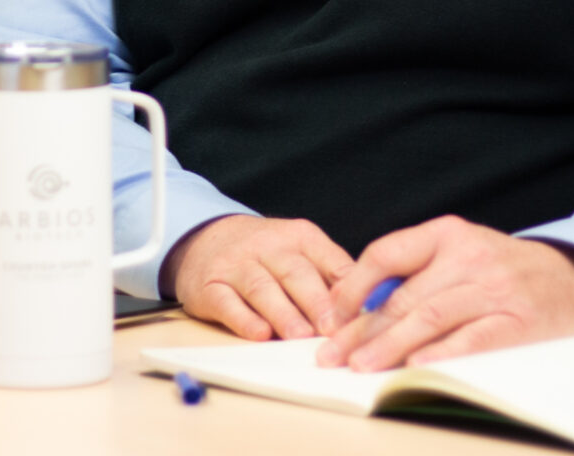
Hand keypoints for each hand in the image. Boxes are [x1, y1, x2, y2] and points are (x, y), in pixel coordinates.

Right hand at [163, 214, 354, 340]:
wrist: (205, 237)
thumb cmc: (265, 254)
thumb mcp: (300, 251)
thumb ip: (330, 275)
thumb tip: (367, 309)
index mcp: (299, 237)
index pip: (328, 259)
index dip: (347, 287)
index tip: (361, 313)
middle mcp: (267, 246)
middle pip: (295, 273)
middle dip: (316, 302)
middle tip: (333, 330)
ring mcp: (236, 265)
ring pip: (262, 287)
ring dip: (283, 313)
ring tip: (300, 336)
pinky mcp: (209, 286)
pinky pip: (226, 302)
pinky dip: (243, 319)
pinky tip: (259, 334)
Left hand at [315, 216, 573, 370]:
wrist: (573, 278)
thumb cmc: (503, 270)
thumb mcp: (461, 252)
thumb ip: (418, 271)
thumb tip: (359, 307)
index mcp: (448, 234)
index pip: (386, 254)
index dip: (353, 286)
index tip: (333, 315)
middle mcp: (469, 257)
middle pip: (403, 296)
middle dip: (362, 329)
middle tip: (334, 354)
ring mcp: (494, 290)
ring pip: (429, 318)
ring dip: (389, 346)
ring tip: (361, 366)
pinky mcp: (516, 323)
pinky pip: (470, 340)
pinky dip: (440, 353)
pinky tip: (414, 365)